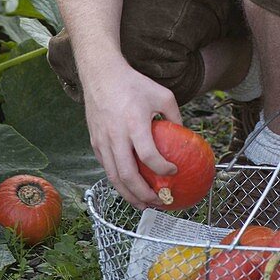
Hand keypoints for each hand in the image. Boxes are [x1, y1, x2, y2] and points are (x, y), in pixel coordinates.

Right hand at [84, 63, 181, 207]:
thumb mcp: (162, 95)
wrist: (101, 74)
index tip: (174, 171)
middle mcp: (116, 136)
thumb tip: (184, 135)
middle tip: (158, 202)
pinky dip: (118, 182)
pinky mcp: (95, 143)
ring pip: (114, 177)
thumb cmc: (133, 83)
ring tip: (143, 204)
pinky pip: (107, 168)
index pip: (148, 156)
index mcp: (134, 124)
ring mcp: (102, 141)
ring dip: (129, 195)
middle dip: (143, 194)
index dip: (162, 169)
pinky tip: (129, 187)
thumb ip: (175, 116)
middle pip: (128, 175)